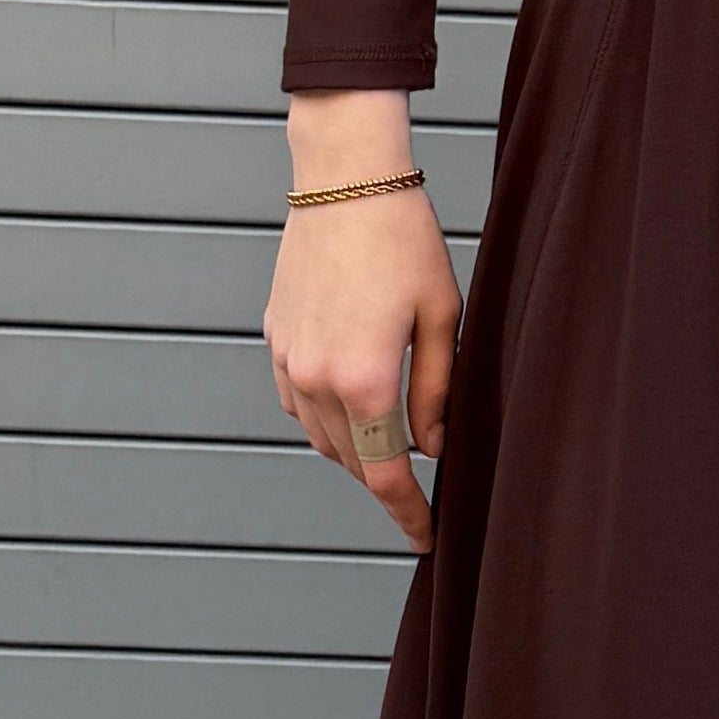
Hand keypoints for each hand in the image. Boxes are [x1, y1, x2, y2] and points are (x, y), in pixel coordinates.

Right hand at [265, 143, 457, 553]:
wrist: (345, 181)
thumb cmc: (404, 239)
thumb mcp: (443, 316)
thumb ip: (437, 391)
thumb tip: (432, 446)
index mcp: (365, 380)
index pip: (386, 475)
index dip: (408, 514)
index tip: (427, 538)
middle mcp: (317, 380)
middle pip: (353, 462)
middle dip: (387, 481)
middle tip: (423, 489)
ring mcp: (289, 361)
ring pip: (321, 438)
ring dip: (356, 451)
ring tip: (393, 444)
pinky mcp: (275, 340)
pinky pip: (296, 404)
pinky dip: (325, 419)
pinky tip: (353, 404)